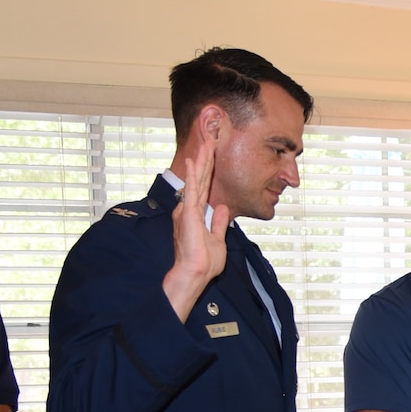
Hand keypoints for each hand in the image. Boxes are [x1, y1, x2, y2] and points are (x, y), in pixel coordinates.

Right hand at [161, 131, 229, 320]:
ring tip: (205, 141)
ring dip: (201, 160)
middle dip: (205, 158)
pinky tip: (194, 159)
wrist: (195, 273)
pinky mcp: (188, 213)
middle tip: (209, 138)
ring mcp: (188, 209)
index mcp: (196, 214)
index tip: (212, 154)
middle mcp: (189, 208)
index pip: (204, 187)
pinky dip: (194, 173)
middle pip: (200, 179)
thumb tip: (222, 208)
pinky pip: (192, 189)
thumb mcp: (217, 239)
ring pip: (196, 179)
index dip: (208, 170)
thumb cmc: (204, 262)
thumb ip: (218, 222)